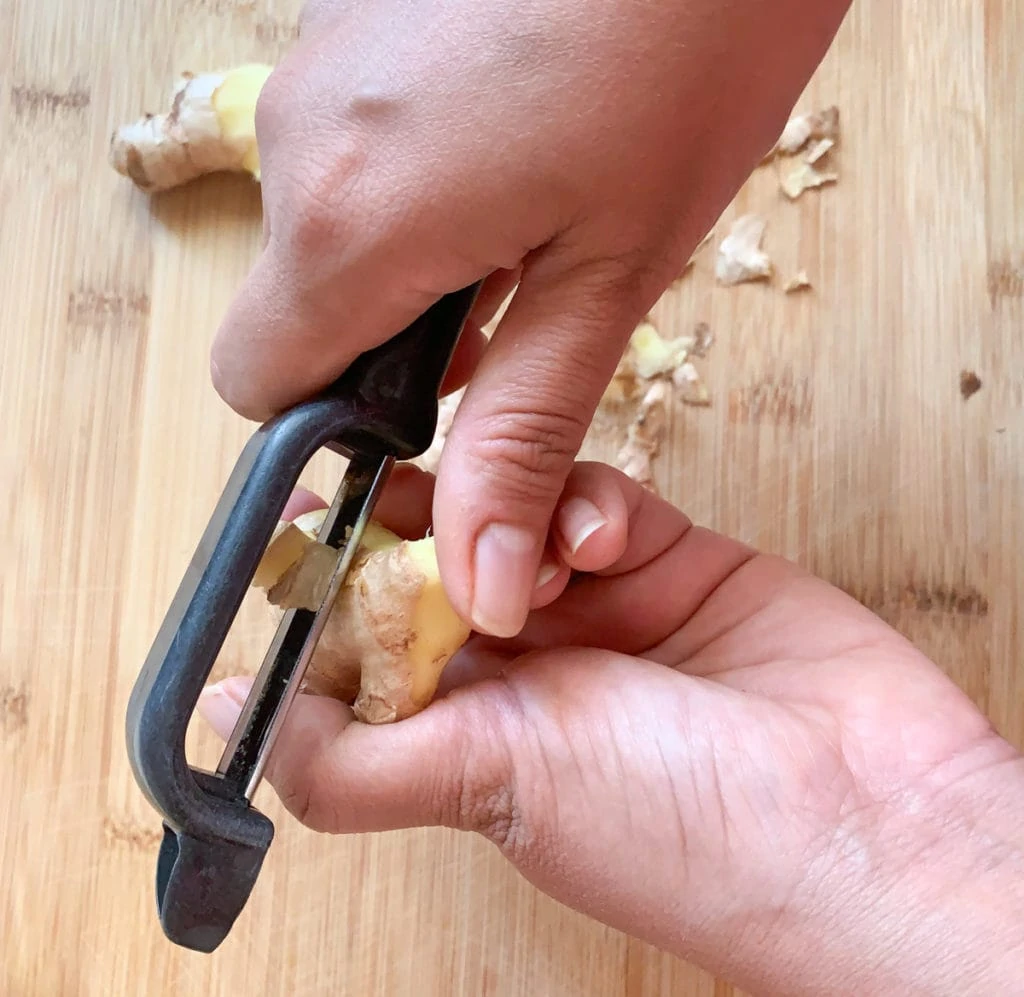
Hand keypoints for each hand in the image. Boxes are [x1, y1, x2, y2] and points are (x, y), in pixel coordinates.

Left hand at [200, 461, 1023, 994]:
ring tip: (523, 535)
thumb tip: (231, 720)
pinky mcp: (669, 559)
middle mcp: (530, 669)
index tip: (312, 524)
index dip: (338, 581)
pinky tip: (599, 532)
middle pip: (436, 559)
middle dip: (415, 519)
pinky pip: (600, 497)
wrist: (866, 816)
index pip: (370, 638)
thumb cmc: (682, 832)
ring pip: (513, 511)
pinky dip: (586, 498)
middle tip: (400, 483)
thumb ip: (353, 758)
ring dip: (503, 503)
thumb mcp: (493, 788)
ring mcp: (600, 609)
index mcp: (471, 731)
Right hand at [208, 0, 851, 638]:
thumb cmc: (687, 54)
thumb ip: (525, 434)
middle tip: (527, 303)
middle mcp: (300, 137)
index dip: (345, 426)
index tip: (440, 418)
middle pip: (298, 308)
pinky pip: (356, 147)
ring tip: (539, 209)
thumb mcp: (611, 276)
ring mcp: (318, 61)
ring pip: (330, 226)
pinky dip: (421, 178)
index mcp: (348, 221)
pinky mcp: (354, 18)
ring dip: (418, 256)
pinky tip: (520, 138)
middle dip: (396, 341)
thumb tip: (481, 586)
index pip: (261, 387)